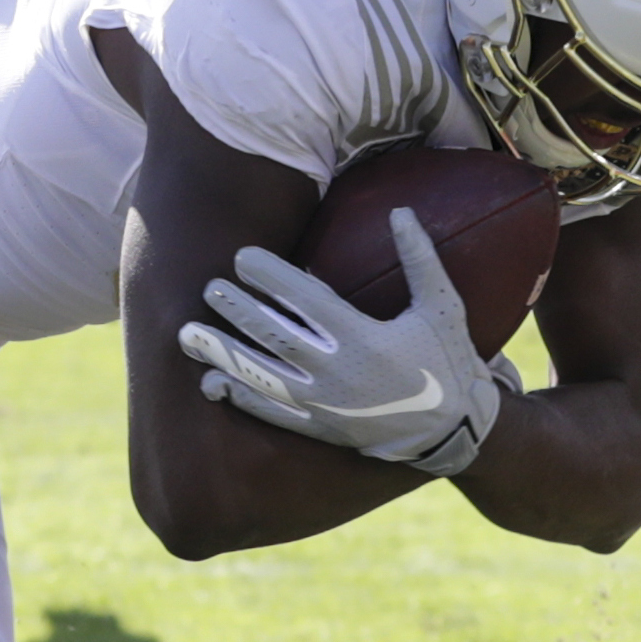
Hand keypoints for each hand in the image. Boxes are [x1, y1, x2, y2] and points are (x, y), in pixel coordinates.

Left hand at [177, 207, 503, 475]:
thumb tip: (401, 211)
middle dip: (236, 311)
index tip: (242, 257)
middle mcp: (337, 373)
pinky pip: (270, 413)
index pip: (305, 301)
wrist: (451, 430)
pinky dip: (240, 397)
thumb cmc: (448, 361)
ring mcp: (324, 405)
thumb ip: (420, 259)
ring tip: (189, 334)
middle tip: (209, 288)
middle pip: (273, 337)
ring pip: (261, 376)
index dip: (270, 278)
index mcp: (364, 339)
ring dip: (222, 354)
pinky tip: (212, 381)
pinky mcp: (319, 427)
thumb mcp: (441, 306)